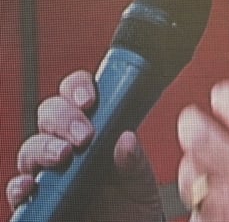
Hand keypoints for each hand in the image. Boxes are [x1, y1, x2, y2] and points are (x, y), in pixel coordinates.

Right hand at [6, 70, 161, 220]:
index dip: (79, 89)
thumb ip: (136, 162)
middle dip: (63, 117)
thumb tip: (126, 139)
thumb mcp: (142, 183)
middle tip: (84, 135)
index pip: (79, 97)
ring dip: (44, 146)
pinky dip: (19, 184)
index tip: (91, 100)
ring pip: (32, 147)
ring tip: (64, 156)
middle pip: (50, 114)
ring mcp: (50, 173)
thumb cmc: (132, 208)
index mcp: (97, 133)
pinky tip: (32, 185)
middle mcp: (69, 148)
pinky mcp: (37, 201)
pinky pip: (17, 188)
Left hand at [177, 81, 228, 221]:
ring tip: (208, 166)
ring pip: (189, 171)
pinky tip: (215, 196)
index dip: (226, 95)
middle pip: (199, 137)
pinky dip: (200, 200)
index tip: (222, 96)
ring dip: (195, 166)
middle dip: (193, 123)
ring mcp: (227, 204)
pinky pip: (194, 204)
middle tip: (195, 120)